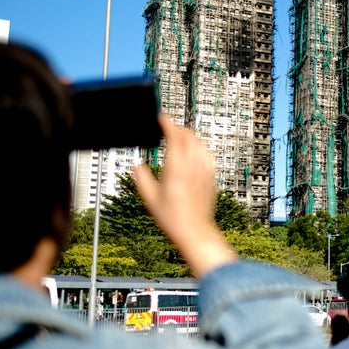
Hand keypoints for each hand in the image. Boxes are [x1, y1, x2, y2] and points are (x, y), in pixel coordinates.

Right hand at [133, 114, 236, 276]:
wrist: (195, 231)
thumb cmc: (174, 218)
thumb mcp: (150, 199)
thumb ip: (142, 179)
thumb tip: (137, 166)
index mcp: (176, 169)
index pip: (175, 136)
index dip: (168, 123)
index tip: (162, 117)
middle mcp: (193, 167)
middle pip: (189, 136)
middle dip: (177, 128)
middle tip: (168, 128)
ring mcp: (205, 171)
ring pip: (200, 143)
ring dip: (189, 136)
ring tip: (179, 138)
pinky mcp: (211, 177)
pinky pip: (208, 154)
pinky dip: (199, 147)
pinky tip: (194, 152)